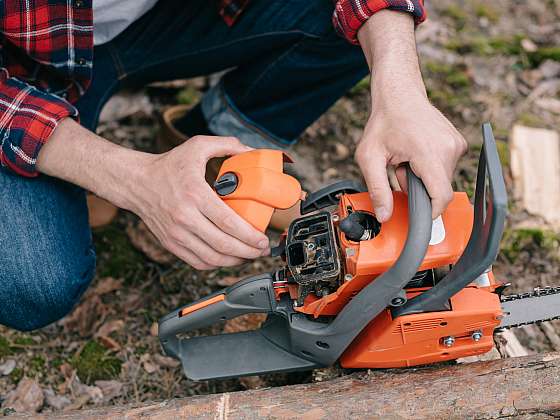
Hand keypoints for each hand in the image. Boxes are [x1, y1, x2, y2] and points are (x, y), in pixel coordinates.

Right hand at [134, 136, 269, 269]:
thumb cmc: (168, 166)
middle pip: (223, 244)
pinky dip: (217, 264)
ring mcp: (176, 234)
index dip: (250, 236)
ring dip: (235, 261)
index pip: (228, 222)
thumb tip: (252, 151)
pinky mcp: (171, 244)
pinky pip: (198, 262)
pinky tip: (229, 258)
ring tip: (249, 255)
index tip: (263, 239)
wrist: (136, 182)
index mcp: (195, 194)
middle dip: (248, 251)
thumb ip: (227, 144)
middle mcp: (185, 217)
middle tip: (262, 250)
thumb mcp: (197, 146)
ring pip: (212, 258)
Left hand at [356, 10, 467, 221]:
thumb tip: (385, 216)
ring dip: (422, 177)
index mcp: (429, 153)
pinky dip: (429, 167)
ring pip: (441, 179)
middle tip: (399, 170)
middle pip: (438, 189)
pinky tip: (415, 153)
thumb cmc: (384, 121)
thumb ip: (378, 189)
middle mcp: (449, 148)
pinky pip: (445, 168)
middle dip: (417, 188)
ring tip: (406, 159)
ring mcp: (456, 144)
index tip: (418, 218)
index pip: (441, 197)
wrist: (399, 93)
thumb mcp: (369, 157)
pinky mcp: (458, 143)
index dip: (429, 213)